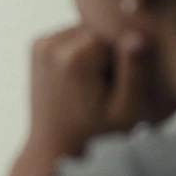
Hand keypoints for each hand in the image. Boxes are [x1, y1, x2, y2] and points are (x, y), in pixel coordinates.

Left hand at [27, 24, 175, 159]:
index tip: (118, 84)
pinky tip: (81, 76)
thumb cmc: (96, 134)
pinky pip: (73, 36)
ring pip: (87, 30)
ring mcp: (41, 43)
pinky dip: (81, 50)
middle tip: (105, 85)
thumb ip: (135, 73)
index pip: (118, 34)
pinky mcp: (38, 45)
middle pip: (100, 29)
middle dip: (109, 51)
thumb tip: (138, 36)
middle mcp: (53, 44)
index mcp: (76, 57)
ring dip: (96, 49)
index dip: (126, 58)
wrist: (55, 146)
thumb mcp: (126, 110)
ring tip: (93, 83)